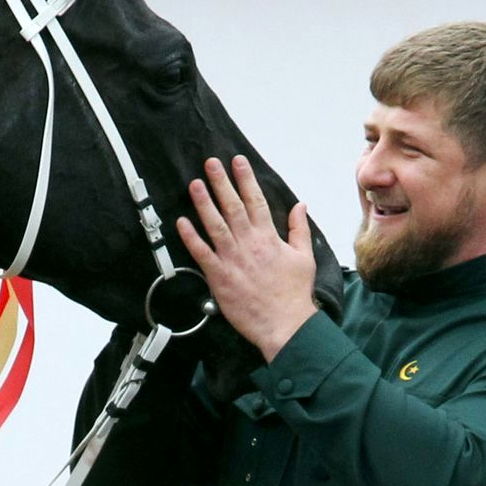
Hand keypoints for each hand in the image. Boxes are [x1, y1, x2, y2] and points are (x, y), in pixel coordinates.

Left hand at [176, 156, 317, 361]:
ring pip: (215, 224)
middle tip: (210, 163)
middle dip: (221, 182)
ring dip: (204, 203)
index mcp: (269, 237)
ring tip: (195, 184)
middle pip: (232, 206)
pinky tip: (181, 222)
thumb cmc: (294, 294)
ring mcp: (232, 259)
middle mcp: (249, 243)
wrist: (285, 324)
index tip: (238, 162)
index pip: (255, 200)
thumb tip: (300, 206)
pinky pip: (201, 253)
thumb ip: (299, 229)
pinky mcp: (219, 276)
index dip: (246, 179)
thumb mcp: (304, 257)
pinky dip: (191, 237)